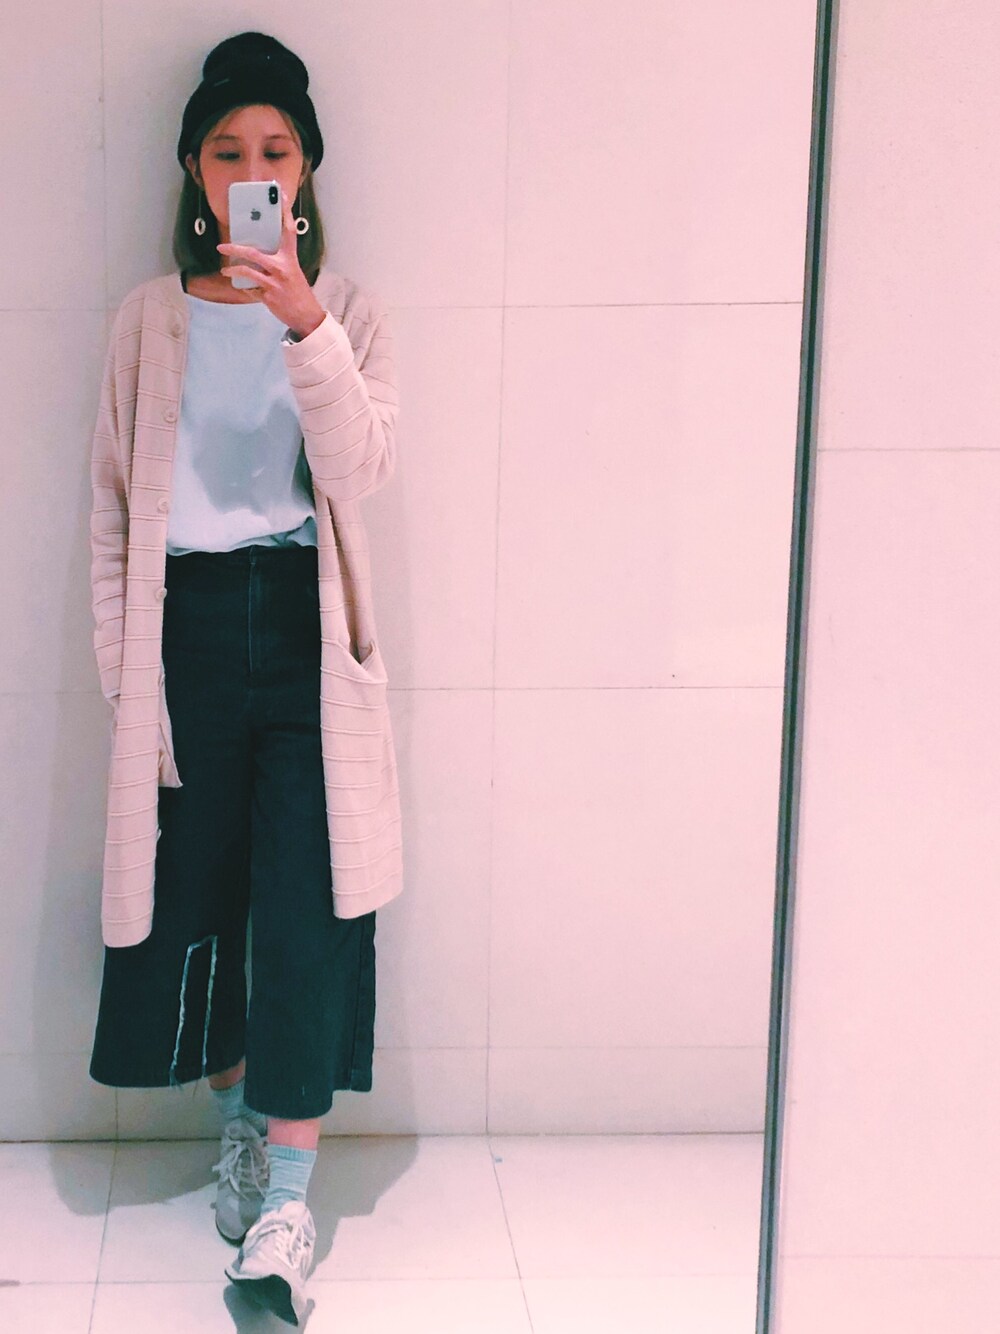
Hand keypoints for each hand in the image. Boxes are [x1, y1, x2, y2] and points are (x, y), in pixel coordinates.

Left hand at [216, 186, 325, 337]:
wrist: (306, 315)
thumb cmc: (298, 292)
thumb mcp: (292, 272)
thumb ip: (278, 260)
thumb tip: (257, 254)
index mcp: (290, 258)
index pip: (288, 231)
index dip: (284, 213)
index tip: (281, 196)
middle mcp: (282, 268)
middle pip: (254, 253)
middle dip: (235, 249)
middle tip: (222, 246)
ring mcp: (274, 283)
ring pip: (247, 272)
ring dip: (233, 270)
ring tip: (225, 270)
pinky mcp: (268, 296)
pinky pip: (251, 290)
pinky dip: (246, 289)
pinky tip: (245, 288)